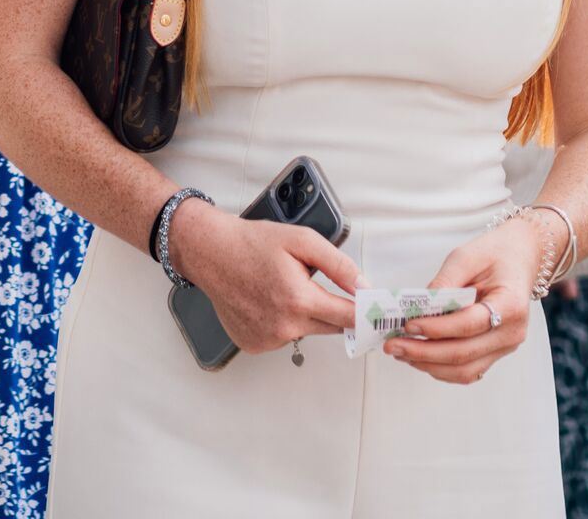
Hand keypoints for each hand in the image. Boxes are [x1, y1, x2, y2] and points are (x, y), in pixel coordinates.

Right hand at [169, 201, 357, 356]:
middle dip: (329, 308)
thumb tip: (362, 287)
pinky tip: (265, 302)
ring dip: (302, 315)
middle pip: (329, 327)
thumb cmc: (252, 243)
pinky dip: (280, 323)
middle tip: (310, 284)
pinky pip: (281, 337)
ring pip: (304, 332)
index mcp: (299, 300)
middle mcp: (284, 326)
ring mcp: (267, 339)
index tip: (376, 315)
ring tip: (279, 289)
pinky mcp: (254, 345)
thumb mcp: (302, 241)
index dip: (364, 314)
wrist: (211, 253)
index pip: (347, 318)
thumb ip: (338, 265)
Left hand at [385, 215, 544, 383]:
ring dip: (429, 365)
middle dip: (423, 352)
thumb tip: (418, 308)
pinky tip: (420, 357)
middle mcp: (511, 332)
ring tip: (402, 352)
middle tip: (394, 346)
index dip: (435, 328)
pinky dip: (441, 369)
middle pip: (463, 354)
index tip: (408, 325)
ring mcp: (505, 346)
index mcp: (510, 305)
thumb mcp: (466, 256)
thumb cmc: (496, 254)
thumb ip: (444, 282)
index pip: (468, 325)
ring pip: (464, 370)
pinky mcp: (495, 352)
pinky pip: (468, 370)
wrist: (520, 257)